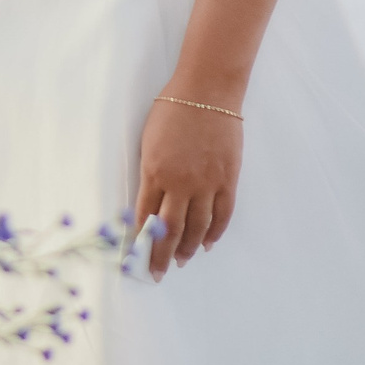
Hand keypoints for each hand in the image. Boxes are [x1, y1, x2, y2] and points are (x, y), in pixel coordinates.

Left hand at [132, 86, 241, 279]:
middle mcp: (180, 183)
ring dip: (188, 248)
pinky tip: (207, 243)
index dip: (140, 240)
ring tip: (181, 261)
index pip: (145, 216)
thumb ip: (149, 173)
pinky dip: (215, 232)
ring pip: (197, 227)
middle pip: (169, 230)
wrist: (207, 92)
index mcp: (154, 172)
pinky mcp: (228, 179)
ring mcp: (207, 183)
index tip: (136, 257)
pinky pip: (222, 214)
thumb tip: (150, 202)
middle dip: (161, 255)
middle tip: (157, 273)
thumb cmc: (172, 110)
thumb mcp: (148, 141)